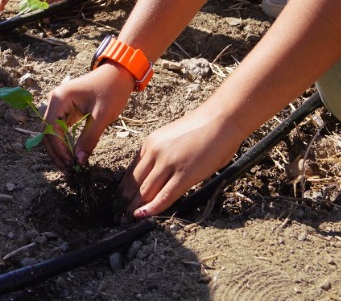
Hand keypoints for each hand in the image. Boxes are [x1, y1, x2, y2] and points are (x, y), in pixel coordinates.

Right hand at [41, 64, 133, 170]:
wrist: (118, 73)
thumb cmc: (111, 90)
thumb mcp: (102, 116)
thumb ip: (89, 138)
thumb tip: (79, 161)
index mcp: (59, 99)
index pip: (50, 130)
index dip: (58, 149)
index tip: (71, 164)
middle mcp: (54, 101)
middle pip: (47, 132)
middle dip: (56, 153)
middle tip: (69, 170)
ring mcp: (59, 105)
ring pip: (52, 132)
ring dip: (59, 150)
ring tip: (70, 166)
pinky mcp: (66, 109)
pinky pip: (60, 129)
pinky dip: (64, 143)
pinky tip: (72, 155)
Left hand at [120, 103, 246, 217]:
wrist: (220, 120)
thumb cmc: (201, 128)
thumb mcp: (171, 138)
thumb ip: (162, 155)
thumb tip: (158, 175)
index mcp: (150, 143)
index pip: (131, 170)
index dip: (124, 188)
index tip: (120, 200)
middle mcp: (154, 152)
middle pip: (134, 182)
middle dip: (125, 200)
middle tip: (119, 215)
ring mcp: (168, 163)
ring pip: (146, 190)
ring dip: (135, 207)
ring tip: (127, 220)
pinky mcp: (184, 174)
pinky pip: (164, 195)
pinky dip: (152, 208)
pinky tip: (143, 216)